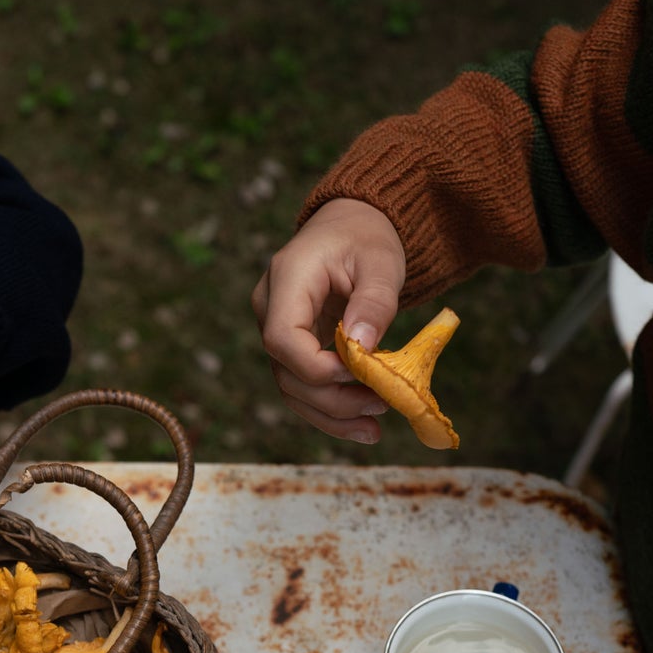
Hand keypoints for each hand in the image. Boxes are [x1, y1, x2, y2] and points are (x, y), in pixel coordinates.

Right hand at [251, 197, 406, 444]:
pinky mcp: (292, 347)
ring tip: (375, 427)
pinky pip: (303, 385)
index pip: (282, 338)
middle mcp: (270, 308)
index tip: (362, 373)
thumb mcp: (381, 262)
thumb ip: (373, 303)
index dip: (318, 368)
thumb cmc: (366, 237)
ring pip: (291, 388)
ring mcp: (276, 329)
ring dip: (332, 414)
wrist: (351, 225)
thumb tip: (361, 350)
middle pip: (286, 372)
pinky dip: (331, 409)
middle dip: (332, 399)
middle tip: (381, 407)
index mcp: (287, 279)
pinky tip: (362, 425)